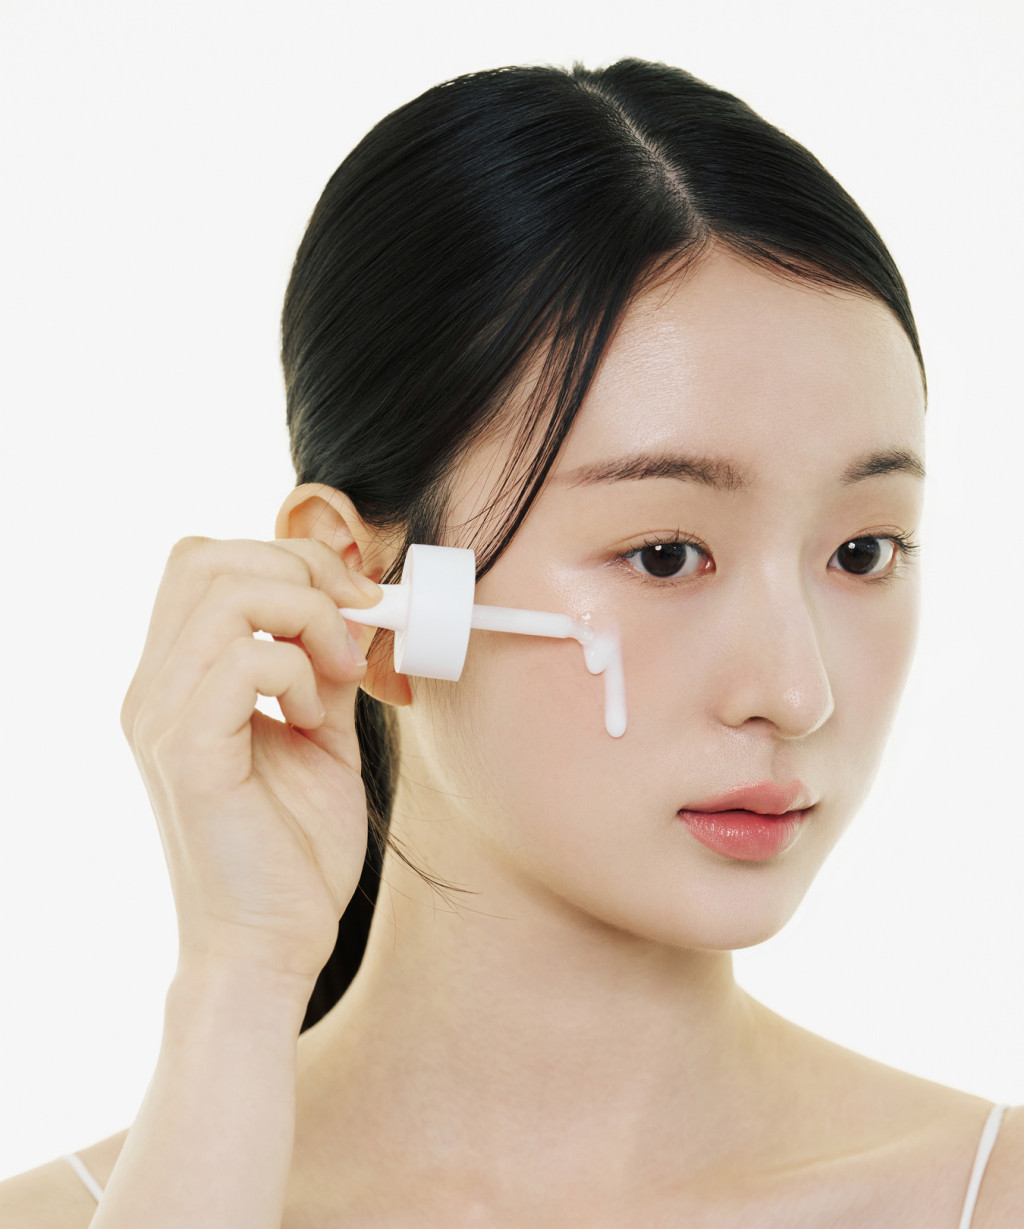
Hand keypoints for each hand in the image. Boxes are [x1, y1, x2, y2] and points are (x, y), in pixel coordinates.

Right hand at [120, 536, 381, 991]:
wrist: (270, 949)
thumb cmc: (294, 853)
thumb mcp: (321, 737)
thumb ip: (324, 669)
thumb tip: (355, 608)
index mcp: (177, 681)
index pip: (204, 562)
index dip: (286, 557)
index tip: (355, 601)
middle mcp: (154, 689)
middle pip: (206, 557)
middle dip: (301, 568)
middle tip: (355, 620)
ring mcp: (162, 718)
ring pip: (226, 592)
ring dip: (307, 616)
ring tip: (339, 675)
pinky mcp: (189, 755)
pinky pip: (244, 660)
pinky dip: (299, 671)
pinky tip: (319, 720)